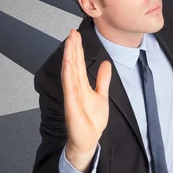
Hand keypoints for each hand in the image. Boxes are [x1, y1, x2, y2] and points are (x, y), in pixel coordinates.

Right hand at [61, 29, 111, 153]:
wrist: (88, 140)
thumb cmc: (92, 121)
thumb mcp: (102, 96)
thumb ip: (103, 80)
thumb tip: (105, 64)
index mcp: (82, 85)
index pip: (79, 64)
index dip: (78, 49)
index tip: (76, 35)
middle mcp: (75, 88)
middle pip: (73, 64)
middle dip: (73, 48)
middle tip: (71, 32)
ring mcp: (72, 95)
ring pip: (70, 71)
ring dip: (69, 56)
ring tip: (70, 41)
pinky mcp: (71, 103)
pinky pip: (69, 86)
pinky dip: (68, 73)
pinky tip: (67, 62)